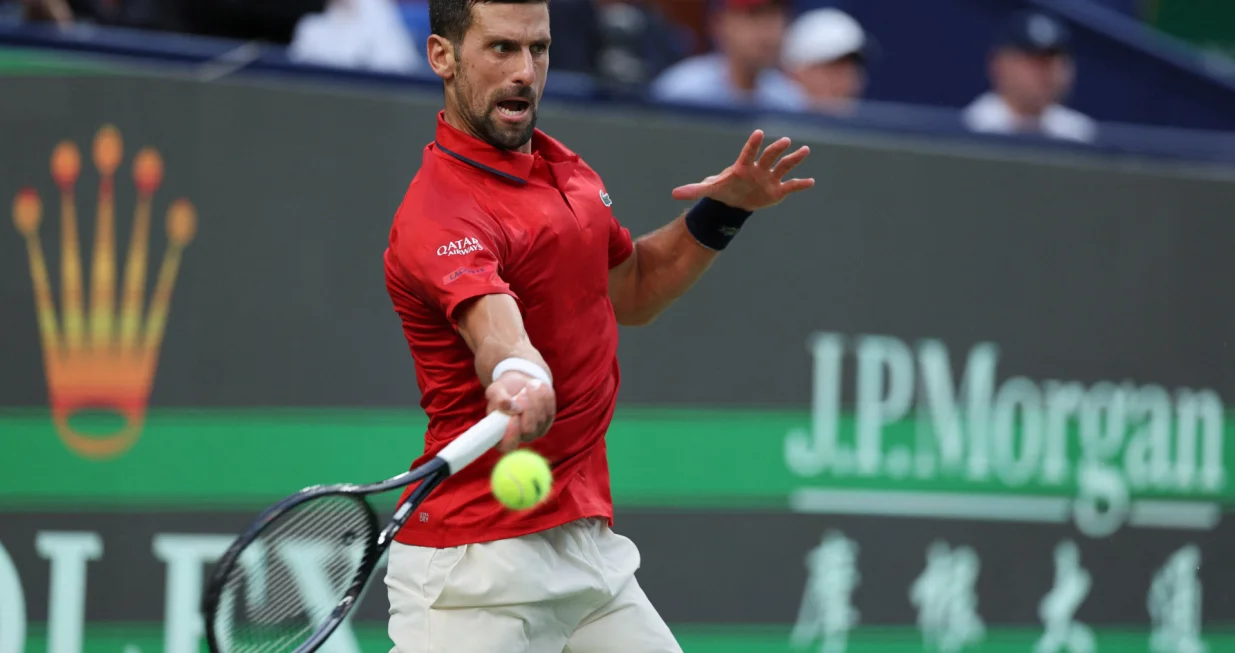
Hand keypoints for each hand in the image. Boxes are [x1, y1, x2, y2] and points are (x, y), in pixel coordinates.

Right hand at [486, 371, 555, 451]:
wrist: (519, 383)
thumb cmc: (503, 390)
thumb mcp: (495, 390)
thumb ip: (499, 399)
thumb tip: (509, 407)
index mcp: (500, 434)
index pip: (507, 446)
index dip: (511, 435)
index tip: (513, 417)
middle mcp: (519, 437)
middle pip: (528, 431)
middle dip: (527, 410)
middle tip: (522, 393)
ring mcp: (535, 431)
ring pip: (541, 419)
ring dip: (536, 399)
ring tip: (528, 386)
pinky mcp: (547, 421)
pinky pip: (550, 411)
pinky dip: (545, 397)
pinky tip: (538, 387)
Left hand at [671, 130, 813, 211]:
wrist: (737, 200)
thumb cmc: (724, 189)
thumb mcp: (709, 190)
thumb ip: (694, 190)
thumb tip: (673, 193)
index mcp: (743, 166)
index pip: (748, 152)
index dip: (753, 144)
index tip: (759, 133)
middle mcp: (759, 168)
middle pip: (769, 156)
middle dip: (776, 149)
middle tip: (785, 141)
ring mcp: (770, 177)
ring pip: (784, 166)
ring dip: (795, 159)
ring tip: (805, 150)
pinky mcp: (778, 190)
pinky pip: (791, 186)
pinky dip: (801, 185)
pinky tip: (811, 182)